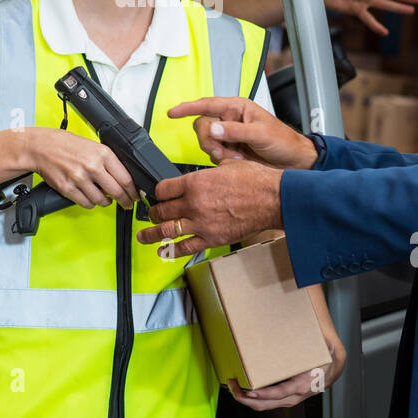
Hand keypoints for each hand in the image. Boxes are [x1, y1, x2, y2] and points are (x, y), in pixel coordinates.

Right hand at [24, 127, 139, 209]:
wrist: (42, 147)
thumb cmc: (66, 144)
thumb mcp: (93, 146)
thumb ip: (108, 161)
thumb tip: (123, 177)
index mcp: (102, 154)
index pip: (126, 178)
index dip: (133, 191)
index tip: (135, 195)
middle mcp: (93, 166)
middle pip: (117, 192)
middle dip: (125, 201)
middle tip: (126, 203)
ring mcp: (80, 179)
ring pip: (102, 200)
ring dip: (106, 202)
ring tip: (105, 199)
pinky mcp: (68, 189)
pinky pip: (86, 203)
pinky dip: (91, 203)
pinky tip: (91, 198)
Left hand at [138, 160, 283, 257]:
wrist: (273, 199)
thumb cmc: (255, 181)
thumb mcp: (226, 166)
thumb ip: (208, 173)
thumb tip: (203, 176)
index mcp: (195, 182)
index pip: (163, 189)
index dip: (157, 192)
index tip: (157, 195)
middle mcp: (193, 203)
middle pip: (162, 210)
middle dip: (154, 212)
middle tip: (152, 214)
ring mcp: (201, 223)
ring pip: (167, 231)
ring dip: (152, 234)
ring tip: (144, 236)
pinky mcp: (211, 239)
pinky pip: (185, 248)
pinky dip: (171, 251)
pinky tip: (163, 251)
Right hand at [168, 96, 316, 169]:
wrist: (294, 163)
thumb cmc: (284, 141)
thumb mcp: (261, 134)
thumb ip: (236, 131)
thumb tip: (214, 128)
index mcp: (237, 108)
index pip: (207, 104)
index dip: (188, 107)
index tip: (172, 113)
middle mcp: (231, 120)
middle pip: (203, 126)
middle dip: (209, 141)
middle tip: (222, 152)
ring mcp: (230, 137)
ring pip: (208, 142)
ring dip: (218, 153)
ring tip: (236, 159)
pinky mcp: (231, 152)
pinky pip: (215, 155)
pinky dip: (223, 161)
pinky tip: (238, 163)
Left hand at [226, 326, 345, 410]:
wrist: (330, 372)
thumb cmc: (324, 361)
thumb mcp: (326, 354)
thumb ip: (327, 349)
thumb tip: (329, 344)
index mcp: (301, 386)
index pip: (279, 393)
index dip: (264, 394)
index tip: (251, 391)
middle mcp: (292, 397)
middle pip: (265, 404)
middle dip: (246, 398)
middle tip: (232, 385)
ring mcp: (286, 400)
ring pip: (262, 405)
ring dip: (245, 398)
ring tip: (232, 385)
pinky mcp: (281, 398)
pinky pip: (264, 402)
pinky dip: (250, 397)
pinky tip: (241, 387)